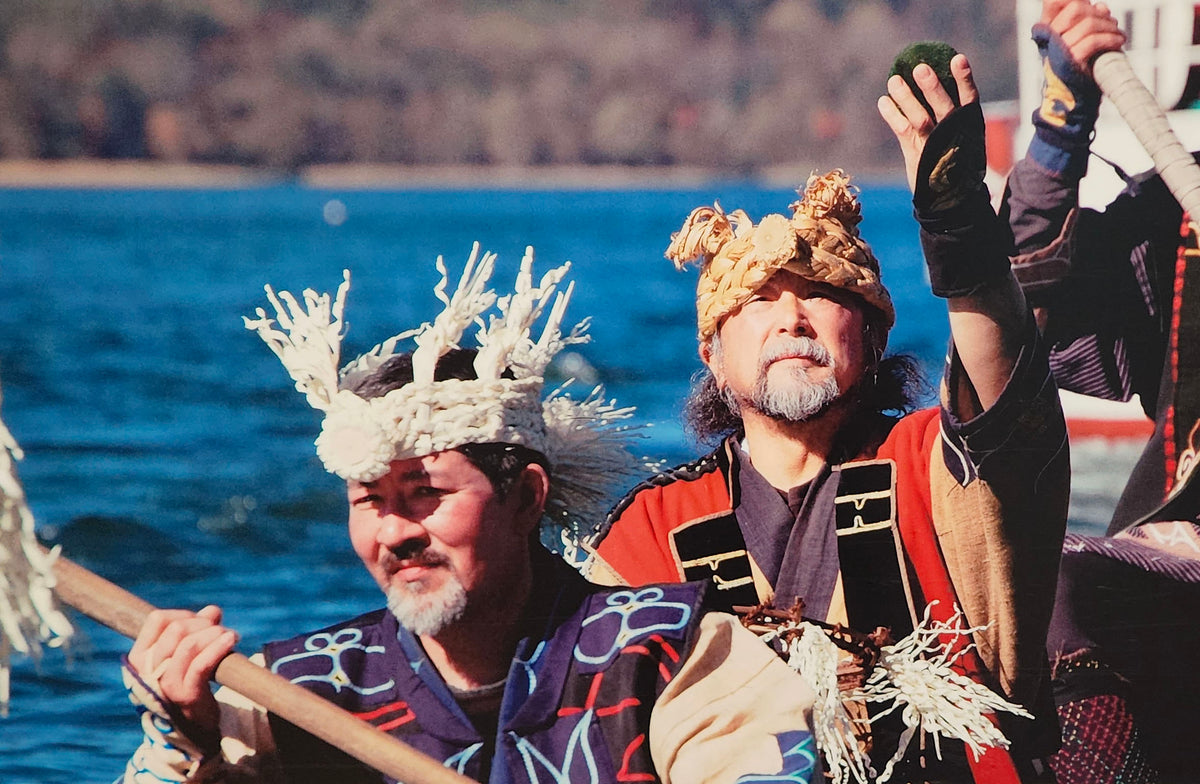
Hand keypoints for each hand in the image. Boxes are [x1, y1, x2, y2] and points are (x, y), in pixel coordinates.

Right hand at [128, 604, 238, 733]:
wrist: (193, 727)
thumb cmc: (189, 685)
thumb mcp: (187, 656)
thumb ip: (197, 630)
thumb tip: (212, 611)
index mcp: (139, 658)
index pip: (157, 619)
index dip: (184, 614)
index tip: (201, 622)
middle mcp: (146, 671)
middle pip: (177, 629)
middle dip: (204, 624)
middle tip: (220, 630)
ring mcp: (165, 684)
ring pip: (189, 644)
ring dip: (215, 634)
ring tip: (230, 636)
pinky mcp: (185, 695)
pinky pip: (201, 664)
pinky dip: (219, 647)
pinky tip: (231, 640)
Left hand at [877, 53, 979, 193]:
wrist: (952, 200)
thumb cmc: (957, 161)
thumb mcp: (962, 137)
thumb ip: (952, 115)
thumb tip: (934, 82)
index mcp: (969, 127)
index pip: (969, 99)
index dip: (964, 79)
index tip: (958, 58)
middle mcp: (953, 135)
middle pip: (943, 107)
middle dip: (932, 87)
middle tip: (919, 67)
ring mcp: (934, 147)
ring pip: (920, 119)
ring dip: (906, 99)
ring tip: (894, 80)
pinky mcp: (917, 156)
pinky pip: (903, 133)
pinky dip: (892, 116)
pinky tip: (882, 101)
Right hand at [1040, 0, 1125, 74]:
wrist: (1073, 98)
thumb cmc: (1078, 68)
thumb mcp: (1078, 39)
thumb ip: (1086, 20)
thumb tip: (1100, 6)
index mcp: (1047, 29)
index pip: (1053, 1)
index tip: (1089, 4)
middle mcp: (1049, 38)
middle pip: (1076, 8)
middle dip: (1099, 12)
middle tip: (1110, 21)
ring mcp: (1058, 50)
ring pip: (1088, 23)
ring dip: (1109, 26)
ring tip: (1117, 33)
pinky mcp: (1071, 62)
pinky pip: (1094, 41)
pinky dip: (1111, 38)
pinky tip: (1119, 41)